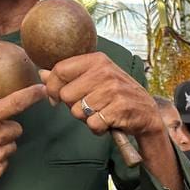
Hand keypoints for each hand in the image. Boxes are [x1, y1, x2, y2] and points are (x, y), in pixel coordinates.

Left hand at [41, 53, 164, 139]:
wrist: (147, 113)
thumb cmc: (118, 96)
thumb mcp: (95, 79)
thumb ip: (69, 76)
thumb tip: (42, 73)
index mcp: (98, 60)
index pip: (60, 70)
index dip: (52, 87)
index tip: (55, 98)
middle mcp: (105, 72)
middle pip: (66, 94)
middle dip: (73, 106)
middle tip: (90, 107)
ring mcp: (113, 90)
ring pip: (78, 111)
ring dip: (87, 119)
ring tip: (101, 113)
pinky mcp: (118, 109)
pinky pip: (92, 124)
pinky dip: (97, 128)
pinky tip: (108, 122)